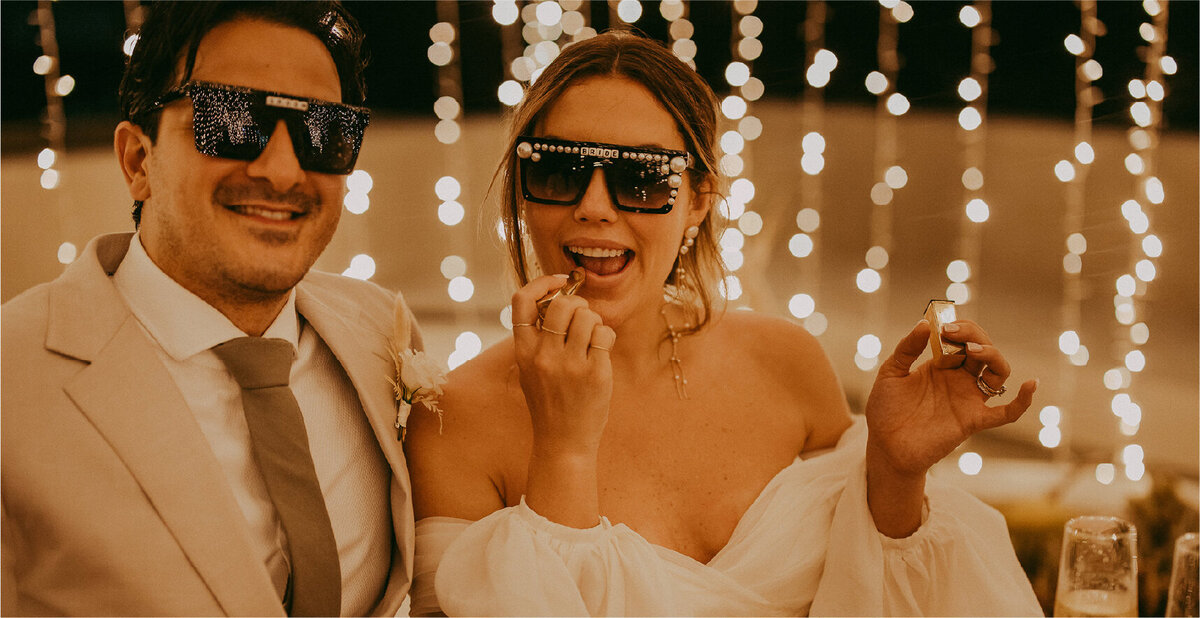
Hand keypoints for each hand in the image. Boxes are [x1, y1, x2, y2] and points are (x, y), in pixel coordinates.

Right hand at [512, 274, 616, 459]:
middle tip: (582, 318)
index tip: (558, 283)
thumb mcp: (530, 370)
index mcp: (523, 351)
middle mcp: (544, 356)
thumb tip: (556, 299)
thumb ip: (537, 338)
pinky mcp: (595, 374)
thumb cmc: (549, 402)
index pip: (521, 301)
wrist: (562, 442)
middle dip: (578, 304)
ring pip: (588, 317)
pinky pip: (605, 335)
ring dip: (594, 322)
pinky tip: (601, 352)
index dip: (541, 283)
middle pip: (562, 304)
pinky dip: (606, 338)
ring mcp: (570, 365)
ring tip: (592, 339)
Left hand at [865, 319, 1037, 478]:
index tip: (942, 324)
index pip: (962, 339)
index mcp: (942, 365)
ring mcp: (968, 399)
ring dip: (992, 355)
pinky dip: (1023, 401)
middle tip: (951, 332)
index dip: (959, 328)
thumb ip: (907, 348)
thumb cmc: (886, 410)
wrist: (885, 446)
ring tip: (971, 349)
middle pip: (983, 350)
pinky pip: (1006, 413)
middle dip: (973, 335)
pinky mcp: (973, 421)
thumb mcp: (891, 372)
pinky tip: (1031, 384)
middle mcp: (959, 379)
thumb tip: (924, 324)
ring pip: (998, 372)